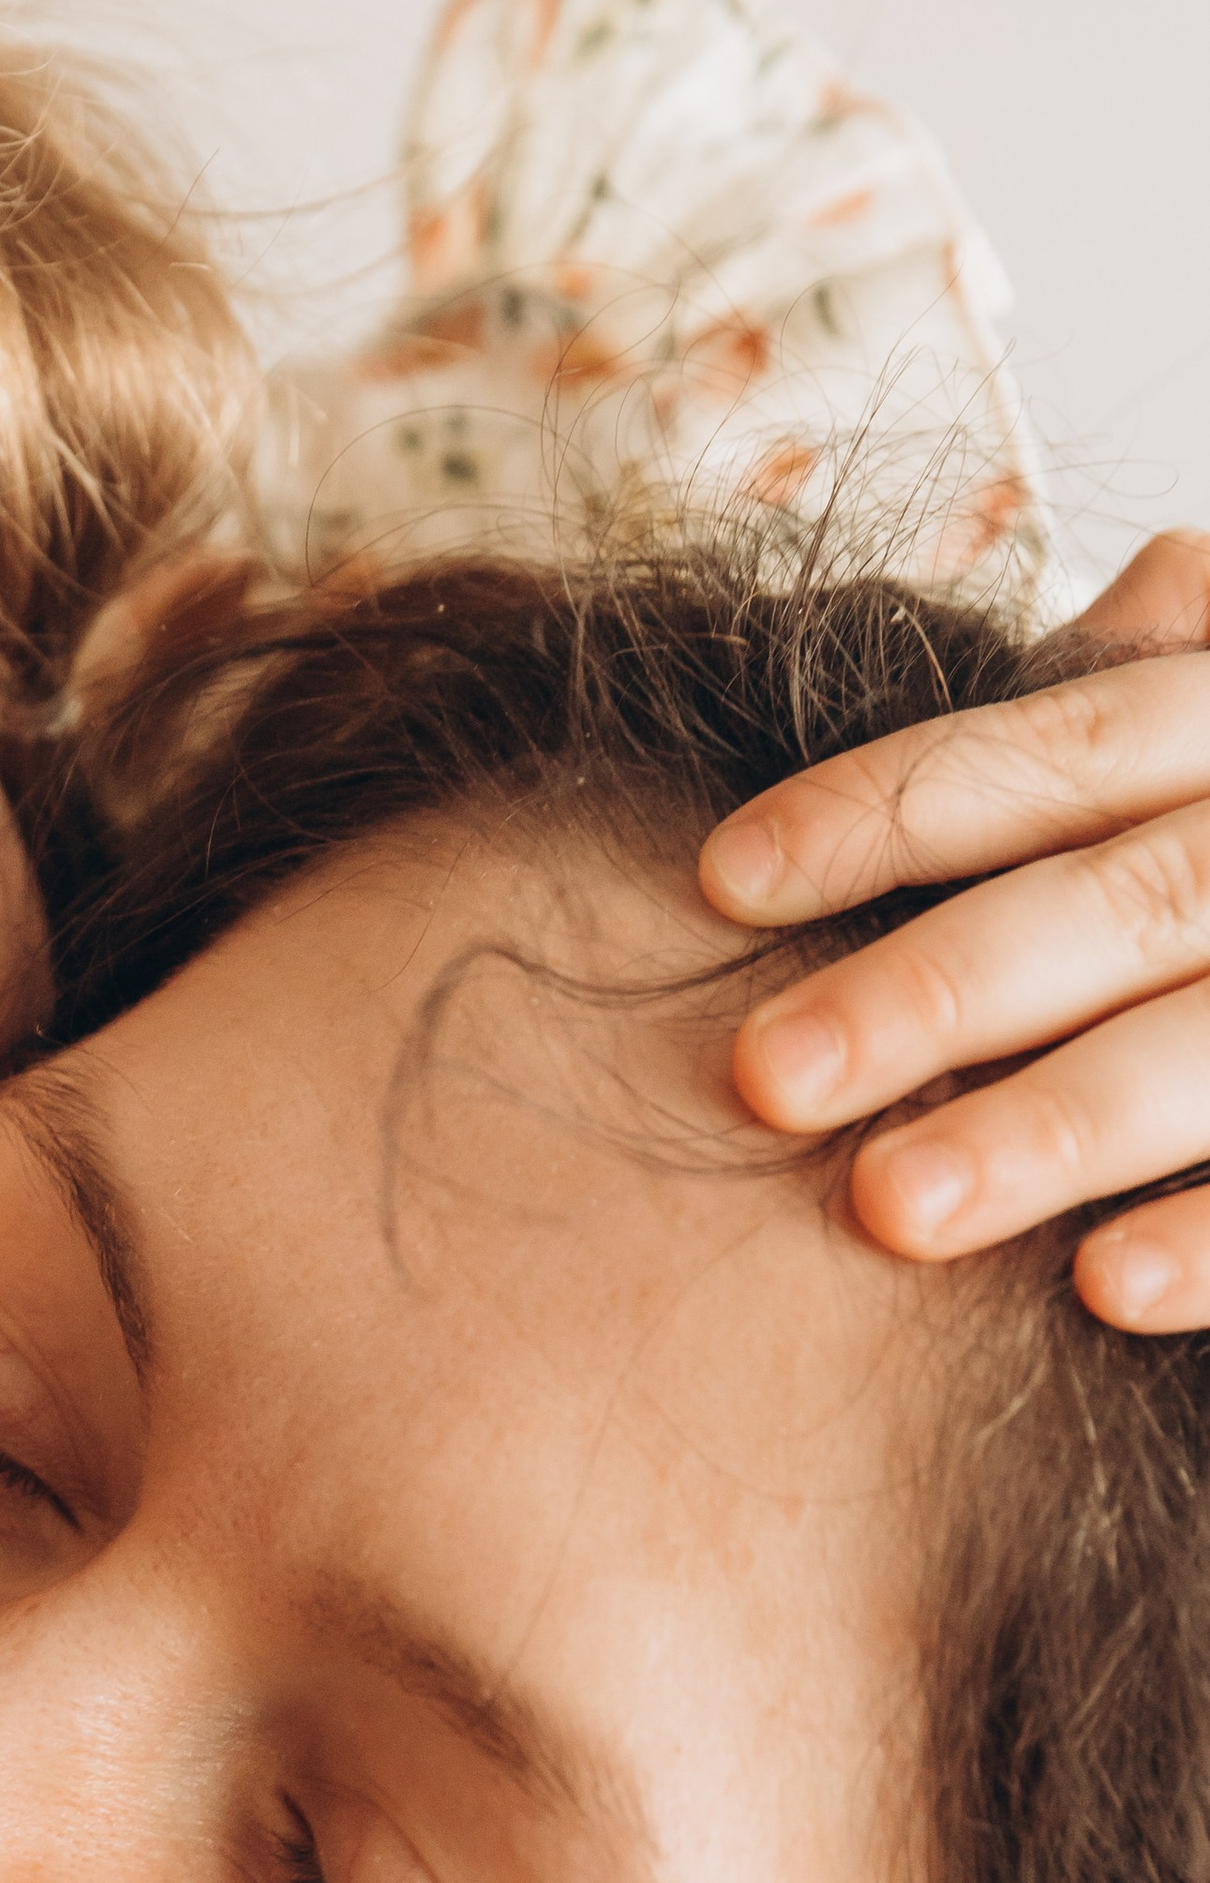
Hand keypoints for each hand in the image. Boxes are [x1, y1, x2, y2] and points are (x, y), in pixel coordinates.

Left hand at [703, 534, 1209, 1325]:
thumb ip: (1196, 682)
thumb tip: (1129, 590)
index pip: (1073, 744)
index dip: (894, 802)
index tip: (720, 880)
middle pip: (1131, 896)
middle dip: (944, 984)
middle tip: (765, 1076)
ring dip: (1058, 1125)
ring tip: (889, 1208)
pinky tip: (1105, 1292)